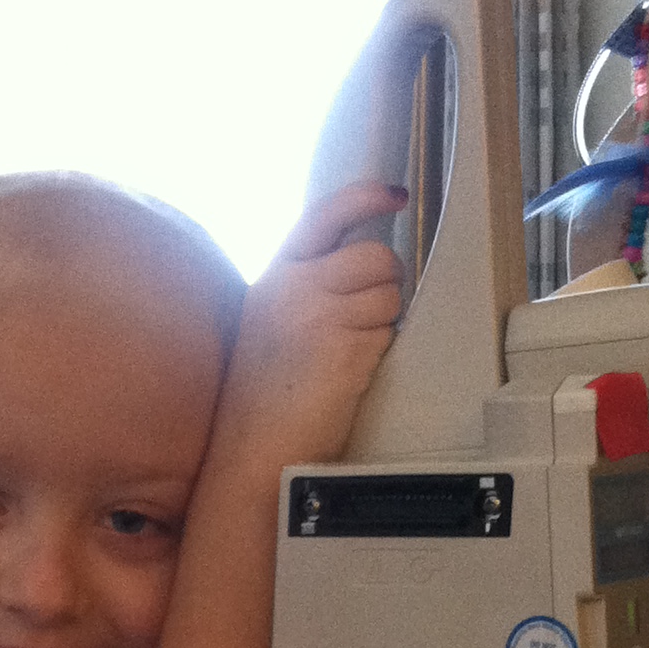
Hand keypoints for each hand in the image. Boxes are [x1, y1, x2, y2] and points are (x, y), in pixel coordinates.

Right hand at [216, 181, 406, 473]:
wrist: (253, 451)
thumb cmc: (263, 398)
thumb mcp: (269, 323)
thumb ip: (305, 288)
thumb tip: (359, 266)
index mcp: (274, 276)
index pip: (324, 216)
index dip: (366, 198)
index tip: (395, 196)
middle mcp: (294, 287)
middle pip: (375, 255)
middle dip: (385, 283)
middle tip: (367, 317)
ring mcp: (319, 315)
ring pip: (389, 294)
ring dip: (382, 323)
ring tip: (347, 356)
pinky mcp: (345, 348)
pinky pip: (387, 333)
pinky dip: (376, 354)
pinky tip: (346, 377)